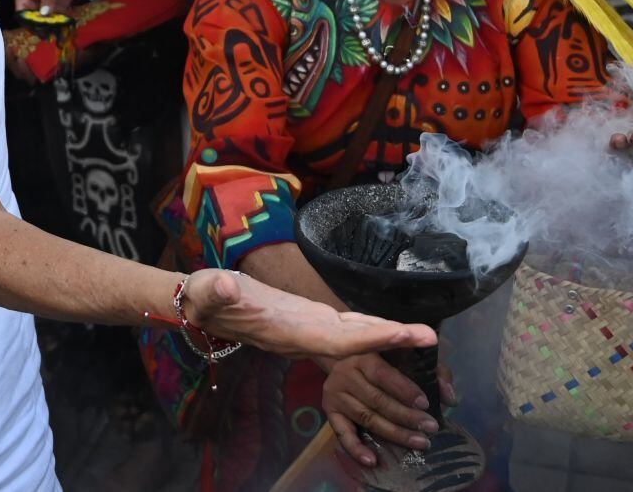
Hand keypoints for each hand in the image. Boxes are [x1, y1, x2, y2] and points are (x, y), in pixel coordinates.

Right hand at [180, 268, 434, 364]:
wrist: (199, 307)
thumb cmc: (203, 297)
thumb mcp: (207, 290)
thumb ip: (217, 291)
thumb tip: (225, 286)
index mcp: (286, 331)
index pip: (335, 340)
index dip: (370, 339)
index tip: (402, 335)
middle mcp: (302, 337)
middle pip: (354, 345)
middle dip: (392, 344)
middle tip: (432, 340)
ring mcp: (306, 331)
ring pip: (354, 340)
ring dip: (388, 339)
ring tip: (424, 337)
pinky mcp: (307, 322)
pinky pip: (346, 331)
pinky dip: (371, 330)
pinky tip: (390, 330)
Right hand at [323, 352, 452, 468]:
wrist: (340, 355)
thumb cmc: (382, 357)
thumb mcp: (406, 356)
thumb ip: (432, 372)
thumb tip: (450, 398)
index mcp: (364, 355)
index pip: (384, 374)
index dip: (405, 390)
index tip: (426, 404)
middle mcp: (346, 373)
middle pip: (377, 400)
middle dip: (406, 417)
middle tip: (430, 428)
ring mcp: (336, 393)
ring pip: (367, 418)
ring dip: (393, 433)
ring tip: (418, 443)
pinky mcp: (329, 410)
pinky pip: (342, 434)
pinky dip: (356, 449)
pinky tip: (372, 460)